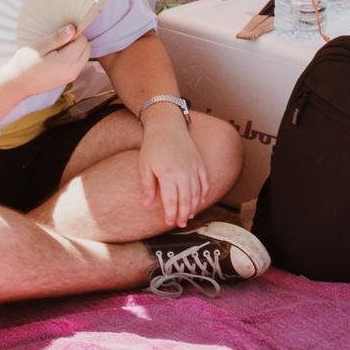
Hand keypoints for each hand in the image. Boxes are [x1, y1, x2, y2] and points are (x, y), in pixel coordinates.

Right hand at [12, 24, 90, 93]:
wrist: (17, 84)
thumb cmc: (25, 63)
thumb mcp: (39, 46)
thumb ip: (58, 38)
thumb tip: (73, 28)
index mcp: (67, 62)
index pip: (82, 41)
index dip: (73, 34)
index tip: (60, 34)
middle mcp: (73, 71)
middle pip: (87, 48)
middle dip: (77, 41)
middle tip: (58, 41)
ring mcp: (72, 77)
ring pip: (85, 56)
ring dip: (76, 49)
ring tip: (57, 49)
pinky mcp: (69, 79)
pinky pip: (79, 63)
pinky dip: (73, 57)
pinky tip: (58, 56)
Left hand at [138, 110, 209, 227]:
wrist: (168, 126)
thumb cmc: (153, 146)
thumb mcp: (145, 166)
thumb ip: (148, 187)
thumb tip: (148, 204)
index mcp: (168, 174)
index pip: (172, 200)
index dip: (171, 213)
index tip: (169, 222)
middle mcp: (184, 172)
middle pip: (186, 199)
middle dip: (183, 213)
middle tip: (180, 224)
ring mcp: (194, 167)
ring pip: (197, 192)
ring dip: (193, 206)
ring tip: (189, 216)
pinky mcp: (199, 162)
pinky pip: (204, 181)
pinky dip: (203, 193)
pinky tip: (200, 200)